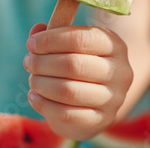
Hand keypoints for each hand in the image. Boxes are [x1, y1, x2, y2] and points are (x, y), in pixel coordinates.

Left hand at [23, 23, 133, 140]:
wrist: (99, 101)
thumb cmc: (82, 65)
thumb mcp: (72, 46)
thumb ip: (55, 35)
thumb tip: (37, 30)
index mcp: (116, 46)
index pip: (81, 38)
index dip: (52, 40)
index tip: (32, 43)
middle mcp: (120, 72)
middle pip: (73, 65)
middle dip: (43, 62)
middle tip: (28, 62)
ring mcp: (113, 99)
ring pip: (67, 90)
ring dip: (41, 83)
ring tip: (33, 79)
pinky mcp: (101, 120)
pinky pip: (65, 113)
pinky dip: (43, 104)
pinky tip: (35, 96)